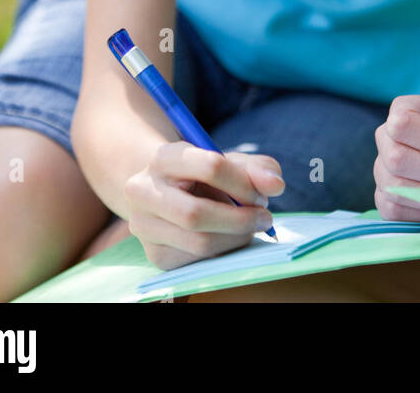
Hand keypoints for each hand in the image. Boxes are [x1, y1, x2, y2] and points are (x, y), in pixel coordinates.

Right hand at [123, 141, 284, 269]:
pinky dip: (223, 251)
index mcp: (164, 158)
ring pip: (198, 242)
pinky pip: (197, 261)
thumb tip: (275, 185)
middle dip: (240, 220)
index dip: (243, 184)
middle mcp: (143, 191)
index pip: (210, 167)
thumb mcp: (229, 162)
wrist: (167, 192)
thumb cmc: (204, 174)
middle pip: (196, 214)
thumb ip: (257, 168)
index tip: (263, 196)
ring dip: (235, 238)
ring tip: (250, 228)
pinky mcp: (154, 254)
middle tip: (265, 219)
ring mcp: (143, 226)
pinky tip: (229, 238)